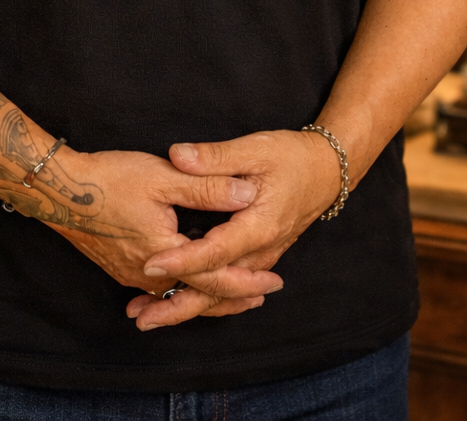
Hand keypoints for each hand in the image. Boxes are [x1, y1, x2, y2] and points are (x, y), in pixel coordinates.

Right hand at [28, 145, 283, 324]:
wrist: (58, 190)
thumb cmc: (109, 179)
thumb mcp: (163, 176)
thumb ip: (207, 186)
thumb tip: (248, 192)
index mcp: (165, 254)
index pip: (215, 276)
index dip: (247, 280)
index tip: (275, 282)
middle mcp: (148, 275)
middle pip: (198, 295)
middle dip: (232, 298)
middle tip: (261, 298)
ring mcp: (131, 275)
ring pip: (178, 295)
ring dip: (207, 296)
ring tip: (232, 296)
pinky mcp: (120, 268)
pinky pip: (159, 290)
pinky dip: (181, 291)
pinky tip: (186, 287)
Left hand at [125, 129, 340, 329]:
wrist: (327, 171)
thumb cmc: (291, 157)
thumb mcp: (253, 148)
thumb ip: (214, 156)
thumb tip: (177, 155)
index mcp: (258, 226)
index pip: (215, 251)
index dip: (182, 261)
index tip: (150, 264)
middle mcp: (261, 251)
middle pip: (217, 288)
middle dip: (178, 305)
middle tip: (140, 317)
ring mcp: (262, 260)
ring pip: (222, 294)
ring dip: (186, 308)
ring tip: (148, 317)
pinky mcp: (259, 259)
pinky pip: (229, 287)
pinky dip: (203, 299)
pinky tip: (178, 302)